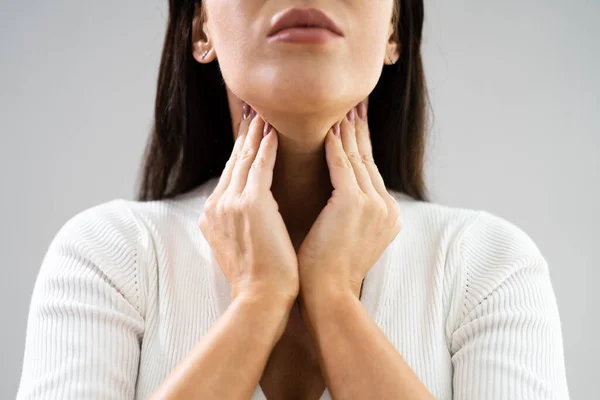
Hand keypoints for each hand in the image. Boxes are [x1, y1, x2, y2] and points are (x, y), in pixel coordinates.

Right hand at [198, 104, 298, 308]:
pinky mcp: (250, 203)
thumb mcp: (241, 246)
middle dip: (244, 134)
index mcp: (212, 215)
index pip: (228, 174)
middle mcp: (216, 205)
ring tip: (264, 112)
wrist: (261, 299)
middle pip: (232, 161)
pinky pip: (259, 166)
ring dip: (255, 133)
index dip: (238, 151)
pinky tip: (274, 131)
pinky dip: (266, 147)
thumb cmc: (259, 278)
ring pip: (243, 158)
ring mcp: (230, 203)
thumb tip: (252, 212)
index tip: (248, 131)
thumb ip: (240, 223)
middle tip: (252, 109)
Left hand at [297, 100, 402, 300]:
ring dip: (345, 131)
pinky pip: (342, 164)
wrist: (328, 294)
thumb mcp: (348, 237)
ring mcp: (373, 204)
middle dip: (358, 130)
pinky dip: (333, 145)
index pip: (371, 171)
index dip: (362, 145)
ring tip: (340, 108)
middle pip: (368, 159)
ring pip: (357, 157)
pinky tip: (327, 128)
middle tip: (354, 103)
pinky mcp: (354, 203)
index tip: (355, 123)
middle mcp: (386, 206)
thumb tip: (340, 196)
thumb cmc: (328, 270)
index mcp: (386, 215)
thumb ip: (351, 213)